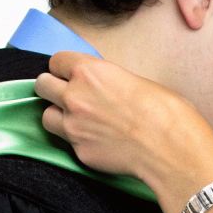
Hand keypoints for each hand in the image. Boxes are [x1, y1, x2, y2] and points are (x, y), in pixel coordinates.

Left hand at [36, 51, 212, 205]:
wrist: (170, 148)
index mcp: (90, 72)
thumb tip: (103, 87)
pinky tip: (96, 140)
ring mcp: (73, 126)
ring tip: (77, 119)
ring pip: (46, 116)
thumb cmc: (165, 112)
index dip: (64, 67)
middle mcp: (75, 97)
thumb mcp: (135, 80)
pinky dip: (76, 141)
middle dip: (52, 88)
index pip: (56, 61)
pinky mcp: (79, 151)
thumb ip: (108, 81)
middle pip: (42, 85)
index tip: (70, 73)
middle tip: (66, 94)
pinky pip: (66, 142)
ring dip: (58, 116)